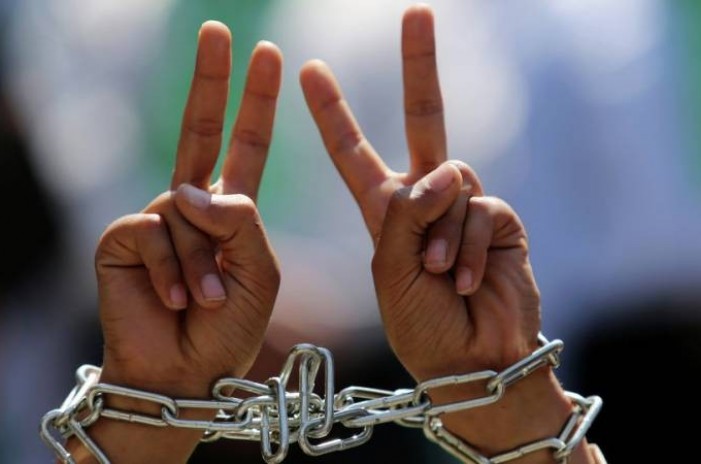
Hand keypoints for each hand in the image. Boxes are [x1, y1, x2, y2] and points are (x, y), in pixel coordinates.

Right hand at [79, 21, 282, 462]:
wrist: (187, 374)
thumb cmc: (231, 327)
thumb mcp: (260, 270)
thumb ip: (240, 222)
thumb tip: (191, 188)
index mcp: (231, 210)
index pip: (246, 144)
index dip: (257, 102)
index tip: (270, 56)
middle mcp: (192, 204)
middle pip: (201, 129)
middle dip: (211, 80)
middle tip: (216, 27)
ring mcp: (157, 216)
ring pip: (186, 207)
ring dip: (202, 264)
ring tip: (206, 302)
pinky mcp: (123, 235)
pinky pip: (156, 232)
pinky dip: (173, 271)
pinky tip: (175, 299)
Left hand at [301, 5, 592, 462]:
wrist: (470, 361)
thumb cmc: (420, 324)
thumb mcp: (388, 270)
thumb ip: (403, 216)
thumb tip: (438, 173)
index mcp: (386, 211)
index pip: (355, 152)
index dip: (334, 114)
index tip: (309, 71)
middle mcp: (427, 199)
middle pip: (426, 119)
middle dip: (420, 65)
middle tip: (416, 10)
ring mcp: (466, 205)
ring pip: (449, 174)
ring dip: (438, 228)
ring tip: (436, 273)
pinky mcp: (501, 217)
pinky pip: (479, 208)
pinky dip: (467, 246)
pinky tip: (464, 278)